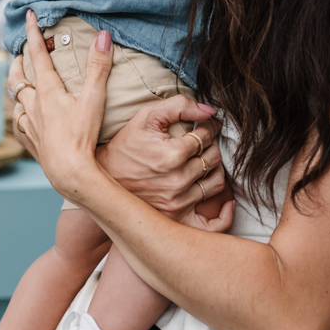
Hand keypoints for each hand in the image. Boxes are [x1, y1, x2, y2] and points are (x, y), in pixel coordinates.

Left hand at [11, 10, 113, 198]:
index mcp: (48, 90)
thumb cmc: (82, 135)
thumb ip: (99, 66)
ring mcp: (29, 124)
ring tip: (19, 82)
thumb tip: (103, 36)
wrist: (68, 171)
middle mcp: (33, 104)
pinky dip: (18, 115)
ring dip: (16, 87)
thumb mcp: (94, 98)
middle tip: (19, 52)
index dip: (33, 32)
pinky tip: (22, 118)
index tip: (28, 15)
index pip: (37, 53)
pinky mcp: (30, 141)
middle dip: (17, 61)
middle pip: (17, 77)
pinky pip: (18, 124)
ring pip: (15, 100)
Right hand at [96, 97, 224, 217]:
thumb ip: (179, 106)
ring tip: (203, 161)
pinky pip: (212, 224)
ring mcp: (178, 203)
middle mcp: (177, 182)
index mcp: (172, 155)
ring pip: (216, 183)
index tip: (200, 126)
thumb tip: (210, 111)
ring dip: (215, 169)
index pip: (206, 136)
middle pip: (214, 158)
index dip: (206, 127)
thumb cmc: (125, 145)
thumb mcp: (146, 117)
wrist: (102, 177)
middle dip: (211, 145)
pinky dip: (224, 214)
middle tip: (201, 142)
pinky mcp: (177, 218)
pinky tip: (227, 203)